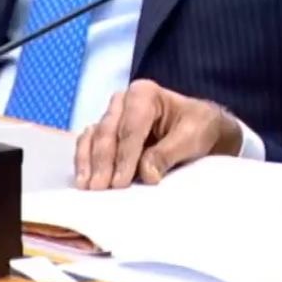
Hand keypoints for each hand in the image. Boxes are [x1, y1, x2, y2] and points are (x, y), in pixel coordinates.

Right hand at [74, 79, 242, 189]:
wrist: (197, 128)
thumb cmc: (196, 127)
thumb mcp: (191, 138)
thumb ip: (168, 153)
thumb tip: (146, 173)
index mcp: (144, 93)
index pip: (131, 126)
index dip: (125, 155)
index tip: (120, 181)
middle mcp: (122, 101)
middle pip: (108, 132)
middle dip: (104, 161)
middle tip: (101, 188)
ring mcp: (111, 116)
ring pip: (94, 138)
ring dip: (90, 163)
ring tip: (89, 187)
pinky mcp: (104, 132)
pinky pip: (88, 144)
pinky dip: (85, 161)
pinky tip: (84, 179)